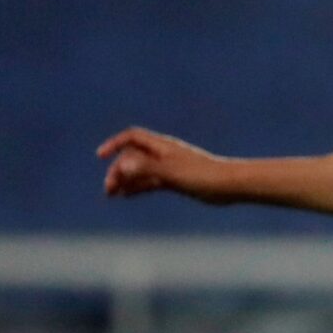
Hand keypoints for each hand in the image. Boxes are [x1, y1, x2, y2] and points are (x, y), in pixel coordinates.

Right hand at [97, 128, 226, 200]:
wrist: (231, 185)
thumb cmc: (203, 176)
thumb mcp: (170, 172)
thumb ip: (146, 169)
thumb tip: (122, 167)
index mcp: (162, 146)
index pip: (132, 137)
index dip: (114, 144)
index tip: (101, 157)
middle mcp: (164, 154)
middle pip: (133, 156)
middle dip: (118, 169)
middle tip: (109, 188)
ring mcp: (170, 167)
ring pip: (141, 171)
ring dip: (125, 180)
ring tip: (111, 194)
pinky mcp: (177, 180)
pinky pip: (151, 181)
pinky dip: (138, 186)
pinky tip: (126, 195)